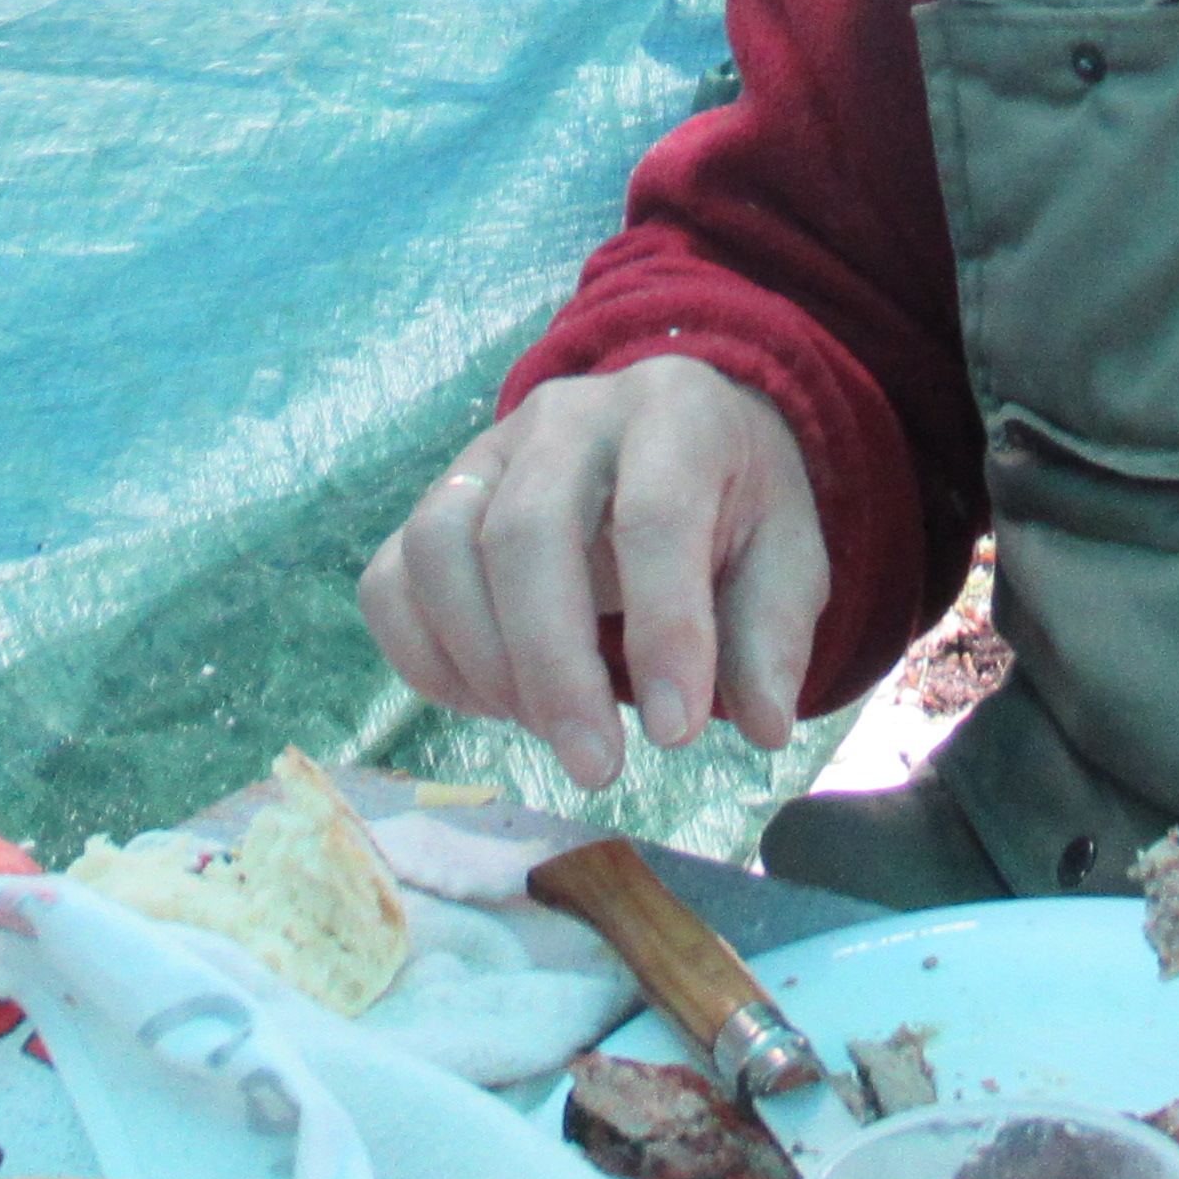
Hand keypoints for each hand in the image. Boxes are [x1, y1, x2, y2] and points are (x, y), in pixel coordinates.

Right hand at [355, 360, 827, 793]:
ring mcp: (485, 452)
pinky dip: (426, 659)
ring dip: (482, 661)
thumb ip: (771, 632)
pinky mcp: (436, 499)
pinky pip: (391, 579)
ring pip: (438, 546)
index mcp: (674, 411)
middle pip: (524, 532)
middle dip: (554, 668)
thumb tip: (761, 725)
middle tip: (596, 766)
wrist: (676, 438)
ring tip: (543, 728)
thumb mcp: (786, 555)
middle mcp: (566, 416)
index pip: (654, 515)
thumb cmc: (734, 505)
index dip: (663, 629)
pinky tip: (491, 704)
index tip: (678, 734)